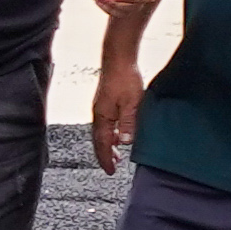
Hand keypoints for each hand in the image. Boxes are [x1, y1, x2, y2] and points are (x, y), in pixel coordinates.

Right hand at [87, 52, 143, 174]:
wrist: (118, 58)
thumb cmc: (124, 78)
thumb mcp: (131, 103)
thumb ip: (128, 123)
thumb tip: (125, 142)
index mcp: (103, 117)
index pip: (102, 144)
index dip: (106, 158)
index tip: (110, 171)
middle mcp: (99, 114)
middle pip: (99, 140)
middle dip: (105, 154)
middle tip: (113, 166)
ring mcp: (101, 107)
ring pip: (102, 132)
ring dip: (108, 144)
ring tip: (117, 153)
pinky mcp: (106, 101)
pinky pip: (105, 123)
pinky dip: (110, 133)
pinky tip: (118, 132)